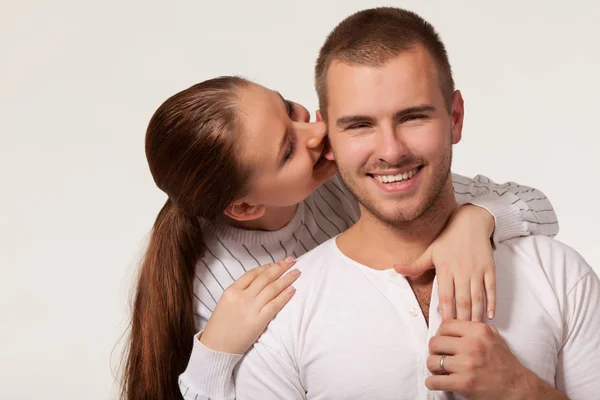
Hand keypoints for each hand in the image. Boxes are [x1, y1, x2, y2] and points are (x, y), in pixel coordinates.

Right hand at [200, 257, 299, 353]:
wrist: (215, 348)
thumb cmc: (219, 327)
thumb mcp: (224, 303)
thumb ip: (239, 292)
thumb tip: (258, 284)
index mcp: (231, 290)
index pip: (252, 273)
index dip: (266, 267)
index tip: (276, 263)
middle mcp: (242, 296)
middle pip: (265, 278)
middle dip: (280, 267)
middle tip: (291, 261)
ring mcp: (251, 308)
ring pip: (272, 288)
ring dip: (286, 279)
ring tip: (297, 272)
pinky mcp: (259, 320)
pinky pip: (275, 305)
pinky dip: (285, 296)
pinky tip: (293, 289)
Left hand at [393, 204, 495, 320]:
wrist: (470, 221)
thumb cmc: (448, 238)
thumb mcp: (430, 251)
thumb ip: (415, 265)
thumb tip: (395, 270)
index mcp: (445, 268)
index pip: (445, 296)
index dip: (446, 313)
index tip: (444, 328)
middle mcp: (461, 270)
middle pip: (462, 300)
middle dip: (462, 319)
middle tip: (461, 335)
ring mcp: (476, 270)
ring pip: (477, 297)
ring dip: (476, 314)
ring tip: (473, 330)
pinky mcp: (489, 267)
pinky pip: (491, 288)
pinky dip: (491, 302)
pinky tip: (489, 316)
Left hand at [425, 320, 540, 399]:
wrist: (517, 387)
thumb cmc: (505, 363)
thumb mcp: (493, 337)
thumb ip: (474, 328)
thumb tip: (454, 325)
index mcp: (478, 331)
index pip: (445, 325)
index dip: (440, 334)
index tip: (442, 341)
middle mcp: (472, 345)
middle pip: (435, 342)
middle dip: (433, 350)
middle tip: (438, 356)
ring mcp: (467, 365)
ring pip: (432, 361)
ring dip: (432, 367)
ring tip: (439, 370)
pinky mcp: (464, 383)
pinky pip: (434, 381)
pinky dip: (432, 382)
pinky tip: (436, 382)